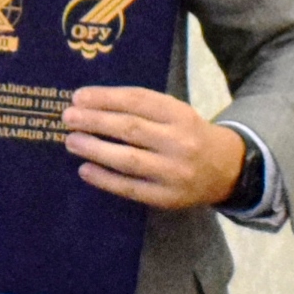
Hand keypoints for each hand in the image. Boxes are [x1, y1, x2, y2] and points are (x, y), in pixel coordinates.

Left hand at [62, 87, 246, 210]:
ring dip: (95, 149)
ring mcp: (174, 172)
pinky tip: (85, 169)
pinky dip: (105, 179)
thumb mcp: (174, 113)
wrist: (225, 169)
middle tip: (68, 117)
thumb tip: (90, 104)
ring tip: (71, 141)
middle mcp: (180, 142)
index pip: (138, 100)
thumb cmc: (187, 135)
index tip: (78, 96)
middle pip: (131, 128)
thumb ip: (141, 107)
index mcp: (180, 114)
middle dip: (95, 121)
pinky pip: (131, 188)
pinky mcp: (167, 198)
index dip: (106, 97)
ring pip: (129, 159)